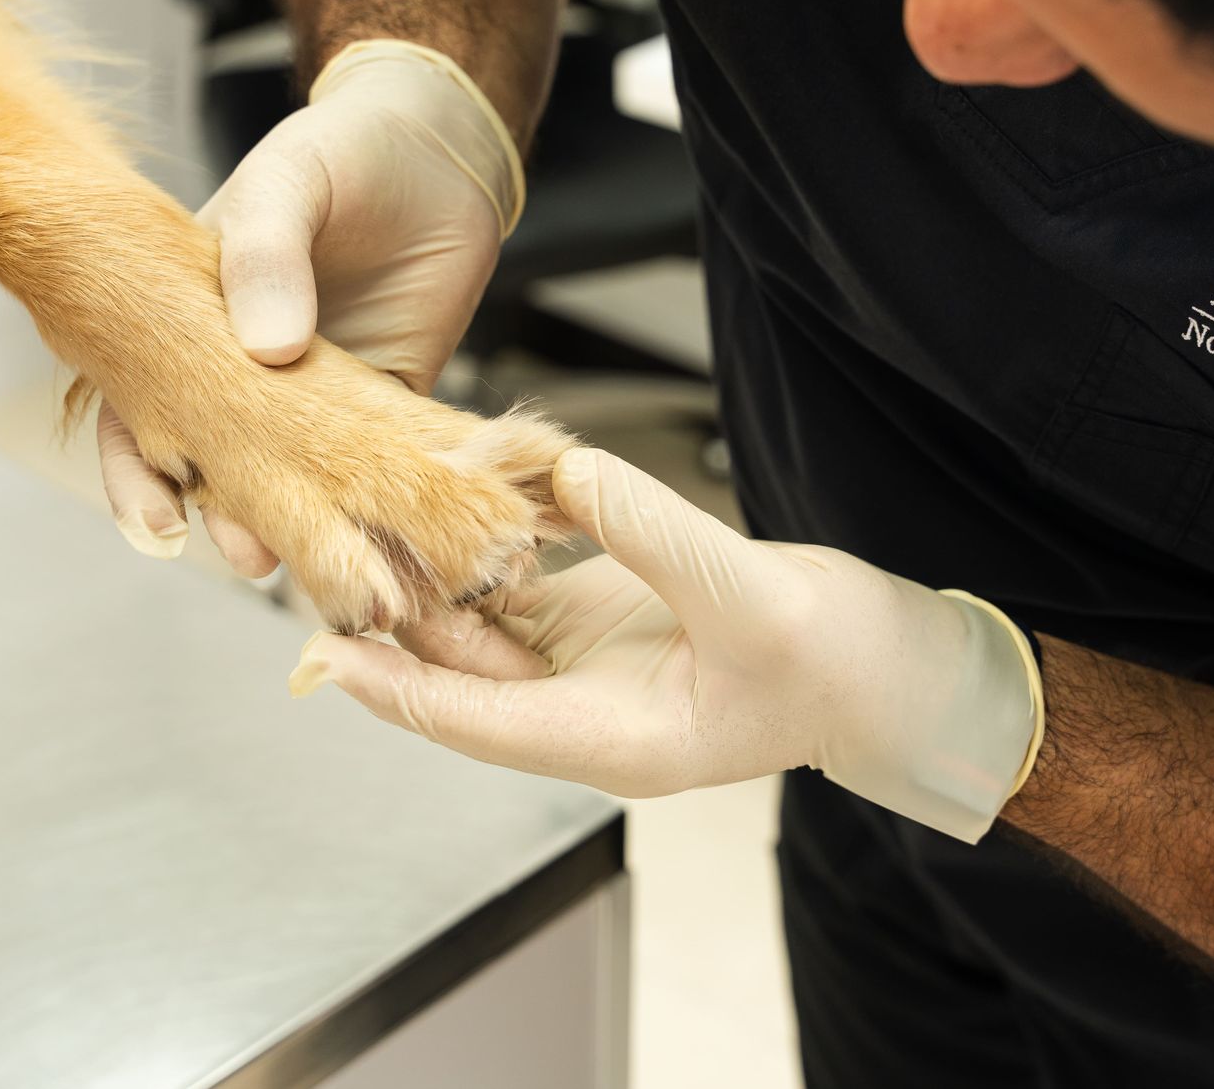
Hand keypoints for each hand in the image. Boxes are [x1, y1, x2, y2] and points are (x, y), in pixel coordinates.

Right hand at [97, 41, 522, 575]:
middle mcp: (244, 371)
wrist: (436, 141)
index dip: (135, 472)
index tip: (156, 523)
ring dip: (302, 525)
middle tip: (249, 554)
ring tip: (315, 563)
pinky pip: (382, 464)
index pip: (137, 407)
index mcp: (189, 320)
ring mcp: (318, 393)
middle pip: (214, 465)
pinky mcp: (388, 397)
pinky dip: (384, 503)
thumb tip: (267, 349)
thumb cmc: (339, 152)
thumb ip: (265, 253)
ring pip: (296, 480)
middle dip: (226, 518)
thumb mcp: (288, 184)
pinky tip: (393, 538)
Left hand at [290, 448, 1045, 842]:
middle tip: (322, 554)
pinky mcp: (603, 614)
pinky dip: (488, 545)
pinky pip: (523, 584)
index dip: (393, 685)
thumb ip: (657, 537)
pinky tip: (455, 496)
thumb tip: (568, 473)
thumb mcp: (753, 598)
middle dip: (393, 619)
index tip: (320, 652)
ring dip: (431, 576)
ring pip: (480, 626)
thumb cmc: (842, 663)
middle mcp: (582, 710)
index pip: (472, 720)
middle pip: (457, 671)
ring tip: (367, 515)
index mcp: (610, 740)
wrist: (894, 664)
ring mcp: (589, 662)